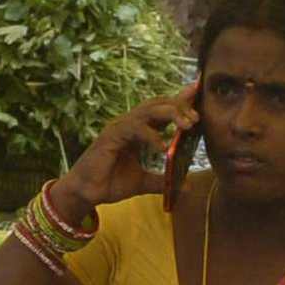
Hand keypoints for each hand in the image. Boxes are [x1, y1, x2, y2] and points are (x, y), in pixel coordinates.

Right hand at [65, 91, 191, 214]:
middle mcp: (129, 124)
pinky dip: (151, 136)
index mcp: (138, 130)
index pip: (161, 109)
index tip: (197, 92)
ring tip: (187, 125)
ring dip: (170, 114)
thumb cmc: (110, 183)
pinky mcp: (111, 136)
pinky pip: (134, 129)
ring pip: (148, 111)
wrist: (87, 192)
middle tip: (197, 117)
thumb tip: (186, 186)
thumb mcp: (143, 182)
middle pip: (158, 104)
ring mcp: (119, 127)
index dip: (179, 100)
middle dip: (179, 105)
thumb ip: (163, 180)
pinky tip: (163, 146)